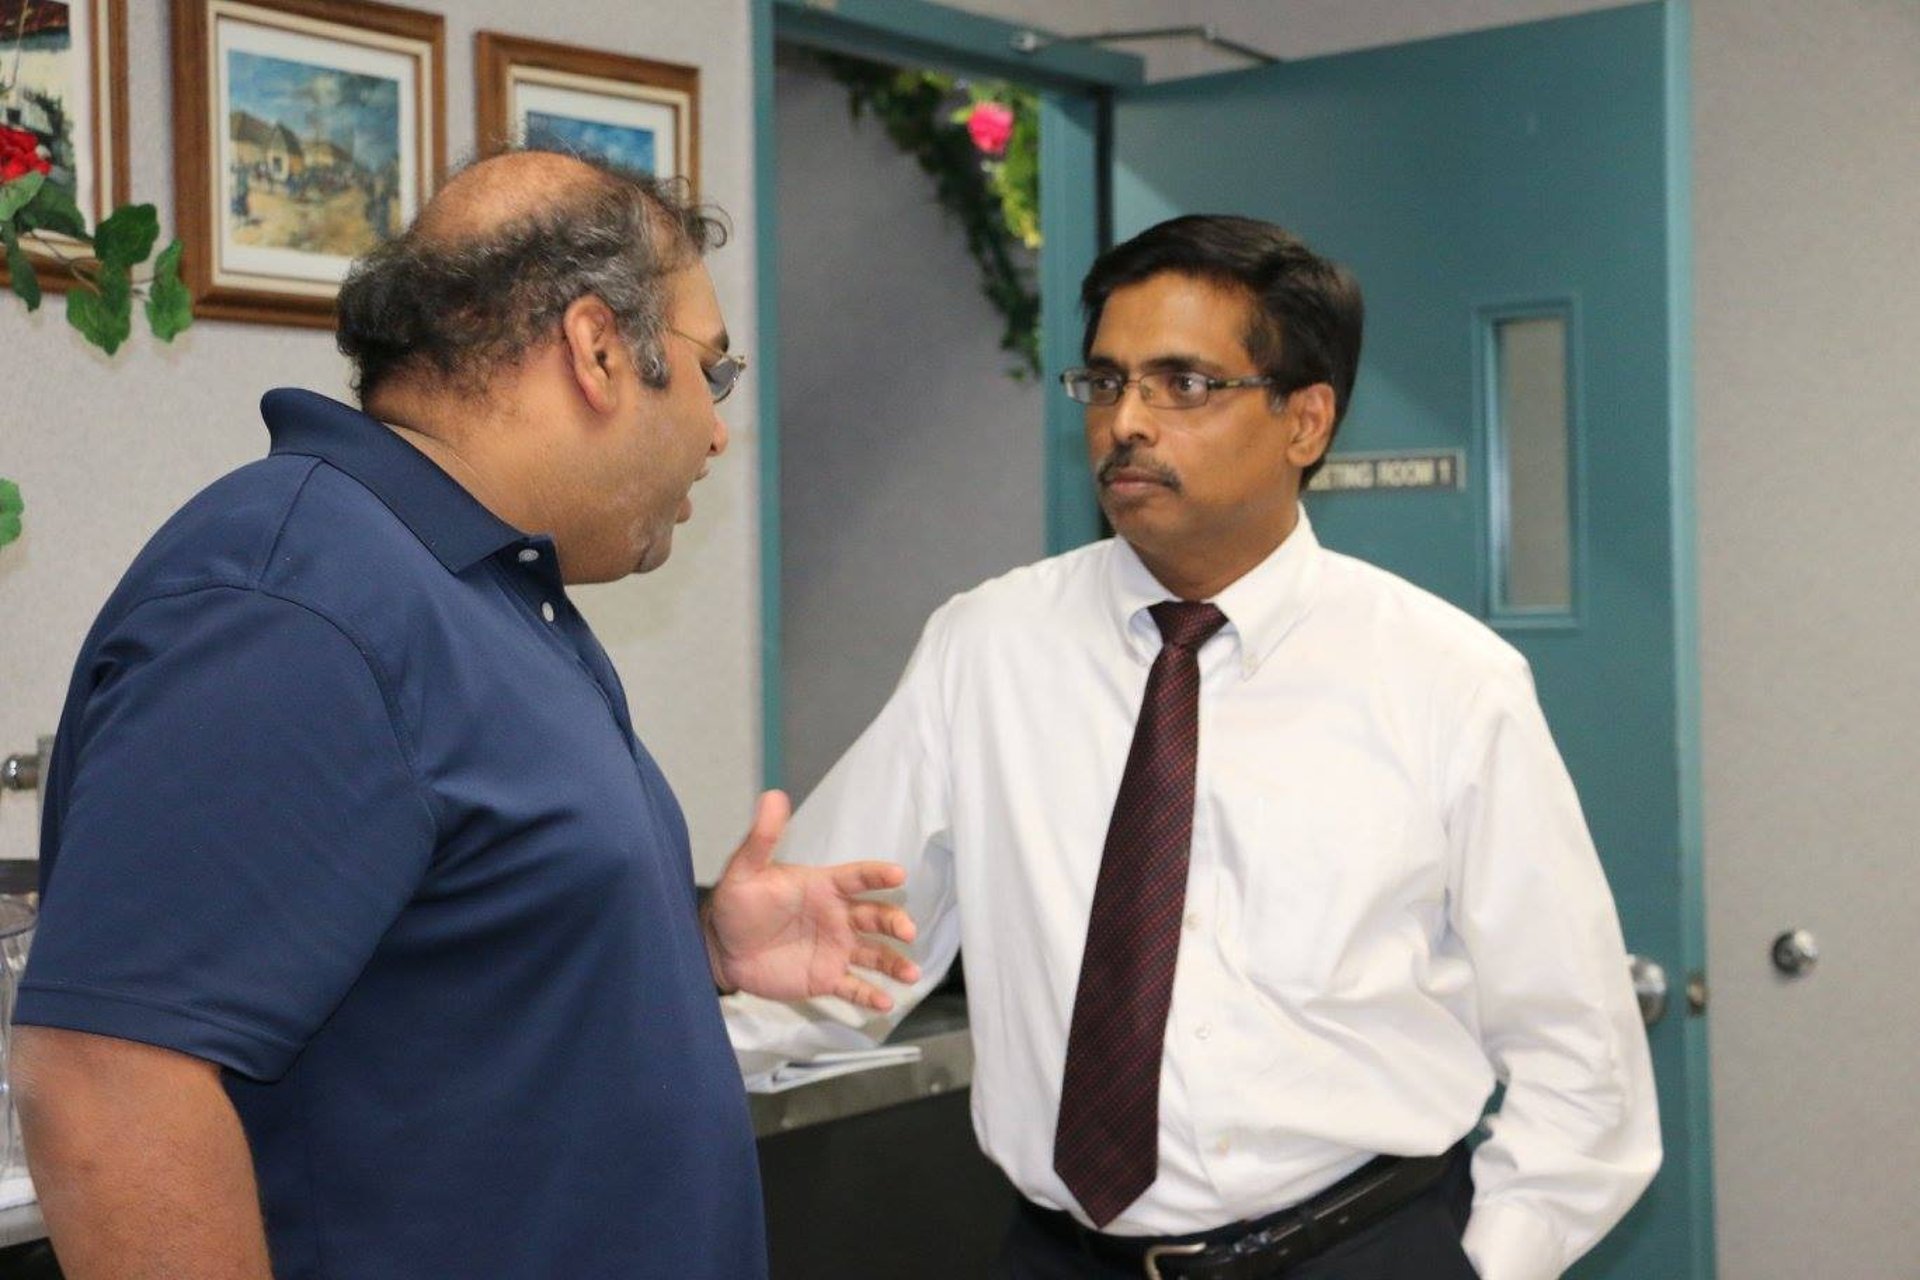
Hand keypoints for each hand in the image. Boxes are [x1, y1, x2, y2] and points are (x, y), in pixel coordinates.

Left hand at [704, 790, 919, 1009]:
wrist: (720, 948)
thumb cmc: (736, 905)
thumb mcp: (745, 870)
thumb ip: (762, 838)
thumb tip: (773, 796)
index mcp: (823, 887)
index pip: (857, 878)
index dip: (877, 875)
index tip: (898, 874)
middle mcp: (837, 917)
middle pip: (875, 917)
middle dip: (895, 921)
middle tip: (907, 931)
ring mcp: (835, 949)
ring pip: (874, 954)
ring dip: (894, 962)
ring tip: (911, 973)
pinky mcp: (825, 978)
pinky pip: (853, 987)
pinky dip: (871, 995)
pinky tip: (886, 1003)